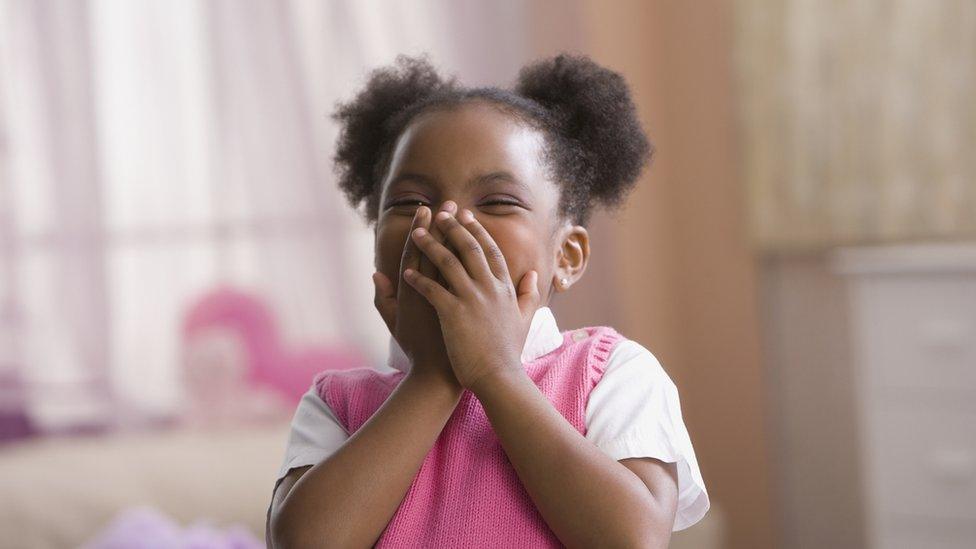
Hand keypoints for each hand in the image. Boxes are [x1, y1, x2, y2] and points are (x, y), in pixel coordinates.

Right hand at [371, 204, 459, 387]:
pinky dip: (472, 263)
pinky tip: (479, 246)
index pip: (417, 253)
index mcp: (413, 292)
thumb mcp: (394, 322)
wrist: (438, 374)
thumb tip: (375, 273)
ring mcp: (449, 299)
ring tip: (466, 217)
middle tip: (451, 203)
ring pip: (455, 260)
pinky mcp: (464, 308)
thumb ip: (383, 297)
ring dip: (460, 237)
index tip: (430, 209)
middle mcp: (430, 291)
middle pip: (439, 250)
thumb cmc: (417, 348)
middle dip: (445, 225)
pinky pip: (469, 281)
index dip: (423, 230)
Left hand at [402, 204, 541, 390]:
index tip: (465, 216)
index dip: (476, 231)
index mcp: (504, 288)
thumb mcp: (525, 319)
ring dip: (430, 245)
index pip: (490, 251)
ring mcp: (472, 299)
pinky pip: (432, 289)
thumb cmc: (508, 352)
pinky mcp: (454, 313)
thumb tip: (535, 274)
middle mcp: (489, 288)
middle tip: (440, 212)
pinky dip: (418, 279)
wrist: (499, 377)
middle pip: (469, 248)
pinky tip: (406, 272)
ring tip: (417, 233)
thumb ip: (529, 294)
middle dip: (453, 228)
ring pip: (447, 262)